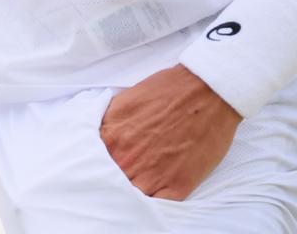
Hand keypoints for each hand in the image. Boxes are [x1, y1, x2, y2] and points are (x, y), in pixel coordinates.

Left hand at [98, 64, 241, 200]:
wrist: (206, 90)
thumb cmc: (168, 90)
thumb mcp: (124, 100)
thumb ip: (107, 124)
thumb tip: (99, 138)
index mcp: (111, 137)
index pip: (90, 163)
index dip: (97, 164)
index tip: (102, 163)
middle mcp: (127, 159)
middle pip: (109, 182)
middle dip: (113, 177)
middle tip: (126, 169)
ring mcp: (152, 176)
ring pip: (130, 198)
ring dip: (132, 191)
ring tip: (141, 178)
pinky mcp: (177, 186)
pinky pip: (157, 205)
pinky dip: (154, 201)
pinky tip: (156, 190)